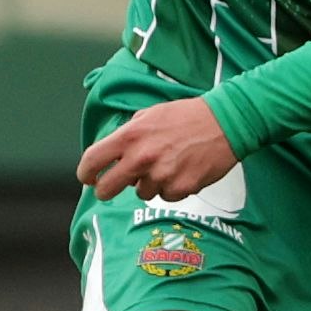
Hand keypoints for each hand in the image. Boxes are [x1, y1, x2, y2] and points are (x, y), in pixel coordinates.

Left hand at [76, 98, 239, 203]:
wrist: (224, 123)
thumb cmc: (187, 116)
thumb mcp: (149, 114)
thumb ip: (128, 134)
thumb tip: (112, 152)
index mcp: (130, 136)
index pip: (93, 160)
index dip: (86, 173)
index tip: (87, 178)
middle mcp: (141, 158)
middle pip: (108, 188)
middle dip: (106, 190)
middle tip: (110, 188)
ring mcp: (161, 176)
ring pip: (142, 193)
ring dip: (149, 184)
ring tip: (166, 165)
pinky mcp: (180, 188)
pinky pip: (166, 196)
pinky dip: (172, 187)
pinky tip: (183, 170)